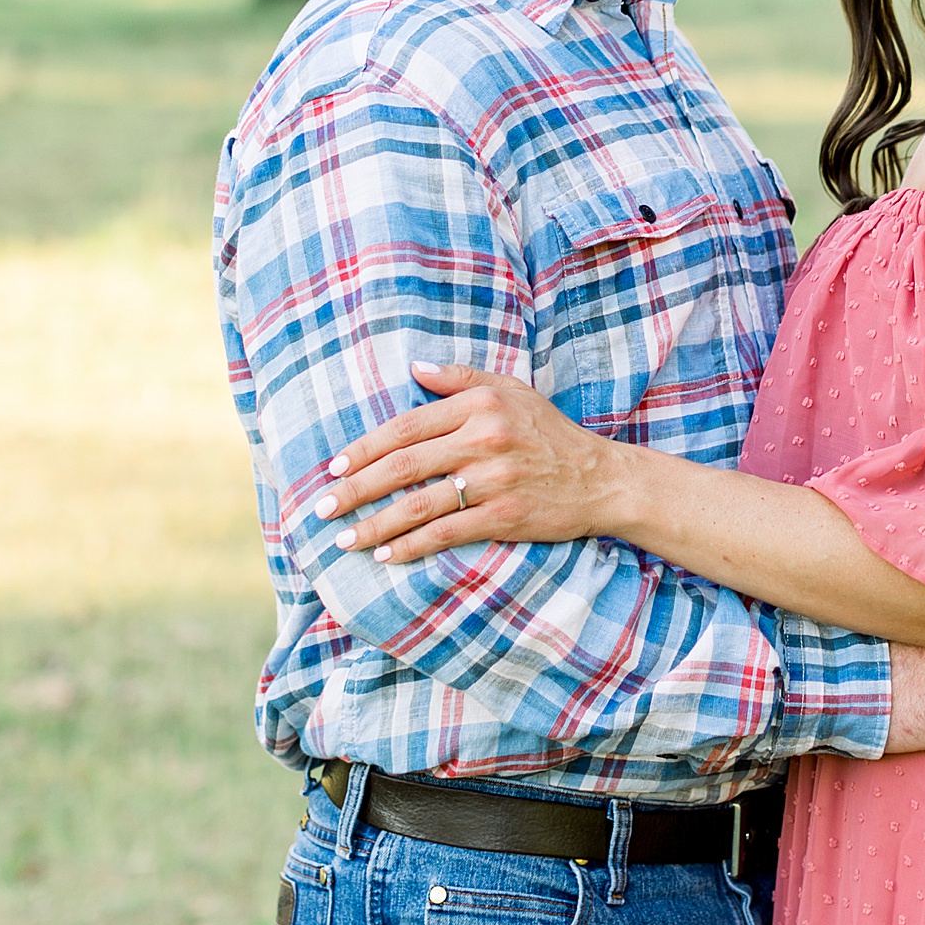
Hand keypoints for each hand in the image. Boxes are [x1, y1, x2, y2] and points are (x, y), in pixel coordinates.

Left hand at [311, 362, 620, 560]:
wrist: (601, 478)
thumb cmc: (550, 433)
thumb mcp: (511, 390)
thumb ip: (460, 378)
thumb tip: (413, 368)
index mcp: (479, 406)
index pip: (406, 425)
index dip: (365, 447)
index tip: (336, 467)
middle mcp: (484, 440)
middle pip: (403, 465)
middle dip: (356, 489)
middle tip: (323, 507)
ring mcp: (494, 481)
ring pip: (419, 504)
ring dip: (375, 524)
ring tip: (344, 539)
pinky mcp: (505, 516)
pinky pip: (447, 532)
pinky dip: (413, 545)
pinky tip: (387, 555)